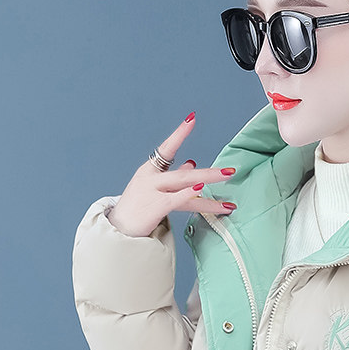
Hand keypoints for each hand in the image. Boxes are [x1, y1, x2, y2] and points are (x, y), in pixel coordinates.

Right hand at [106, 113, 237, 237]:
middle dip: (208, 172)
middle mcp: (151, 178)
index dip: (179, 134)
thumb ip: (173, 177)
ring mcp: (152, 191)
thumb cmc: (137, 208)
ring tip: (227, 183)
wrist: (118, 230)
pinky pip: (177, 199)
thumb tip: (192, 163)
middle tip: (230, 171)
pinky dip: (190, 194)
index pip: (167, 149)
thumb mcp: (152, 188)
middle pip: (184, 173)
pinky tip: (202, 190)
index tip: (192, 119)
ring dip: (208, 181)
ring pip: (185, 183)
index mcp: (149, 171)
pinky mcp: (154, 206)